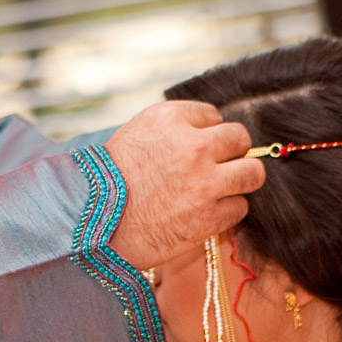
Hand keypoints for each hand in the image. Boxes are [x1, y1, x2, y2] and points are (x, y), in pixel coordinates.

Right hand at [103, 101, 264, 269]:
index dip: (206, 134)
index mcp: (169, 119)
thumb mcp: (136, 136)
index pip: (214, 116)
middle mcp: (192, 146)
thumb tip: (211, 133)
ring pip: (252, 173)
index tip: (195, 148)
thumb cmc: (107, 181)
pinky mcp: (209, 217)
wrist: (89, 226)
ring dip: (239, 181)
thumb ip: (173, 129)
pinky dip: (226, 211)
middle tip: (219, 167)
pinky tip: (204, 213)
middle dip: (232, 153)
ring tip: (222, 190)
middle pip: (241, 139)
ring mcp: (204, 183)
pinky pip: (240, 207)